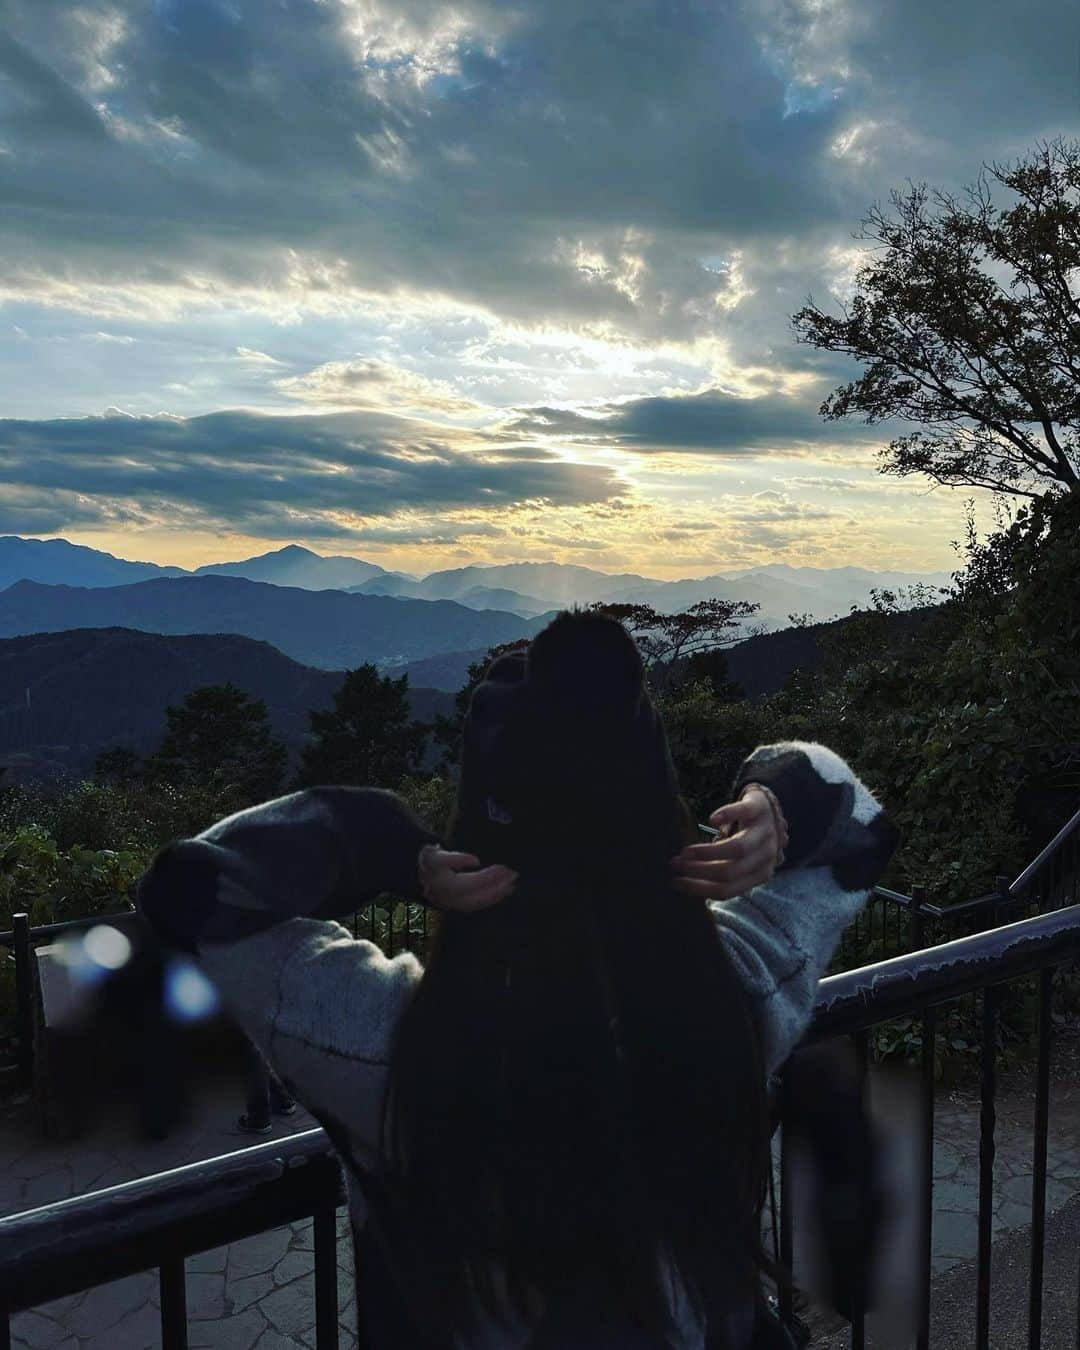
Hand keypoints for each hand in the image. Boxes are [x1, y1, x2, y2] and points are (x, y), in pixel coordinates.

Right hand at [417, 844, 517, 912]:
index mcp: (445, 885)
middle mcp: (450, 899)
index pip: (470, 882)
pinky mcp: (458, 906)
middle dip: (497, 887)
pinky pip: (477, 905)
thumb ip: (456, 858)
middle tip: (514, 875)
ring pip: (478, 903)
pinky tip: (503, 893)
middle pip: (477, 896)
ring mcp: (454, 905)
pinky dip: (491, 900)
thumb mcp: (437, 855)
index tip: (503, 867)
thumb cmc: (429, 861)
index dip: (488, 876)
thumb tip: (475, 861)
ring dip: (497, 895)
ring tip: (512, 885)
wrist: (416, 873)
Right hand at [669, 786, 786, 901]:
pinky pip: (743, 812)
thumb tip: (686, 883)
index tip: (676, 882)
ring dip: (707, 852)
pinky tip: (712, 819)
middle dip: (698, 870)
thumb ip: (724, 873)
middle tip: (676, 864)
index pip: (727, 890)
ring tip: (685, 851)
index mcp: (759, 874)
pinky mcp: (759, 808)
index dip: (699, 888)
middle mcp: (766, 856)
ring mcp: (764, 831)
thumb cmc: (751, 842)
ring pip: (737, 848)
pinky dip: (727, 816)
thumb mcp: (744, 863)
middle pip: (730, 871)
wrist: (772, 811)